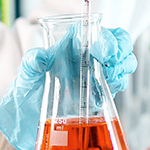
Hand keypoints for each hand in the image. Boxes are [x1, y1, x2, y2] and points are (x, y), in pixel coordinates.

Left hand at [0, 26, 135, 149]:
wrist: (27, 119)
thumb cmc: (26, 90)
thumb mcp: (25, 75)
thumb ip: (31, 62)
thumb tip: (39, 56)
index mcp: (70, 45)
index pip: (93, 30)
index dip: (106, 37)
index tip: (106, 52)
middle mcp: (85, 56)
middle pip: (116, 41)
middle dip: (122, 49)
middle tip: (112, 64)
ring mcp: (94, 74)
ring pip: (121, 60)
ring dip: (123, 66)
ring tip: (112, 77)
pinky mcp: (99, 92)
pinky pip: (118, 82)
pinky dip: (120, 82)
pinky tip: (111, 88)